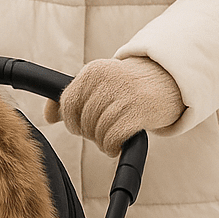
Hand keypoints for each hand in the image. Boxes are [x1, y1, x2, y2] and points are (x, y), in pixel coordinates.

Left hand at [44, 57, 183, 156]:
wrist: (171, 80)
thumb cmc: (128, 87)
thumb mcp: (98, 85)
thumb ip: (72, 98)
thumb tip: (47, 115)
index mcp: (93, 71)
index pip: (67, 104)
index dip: (73, 120)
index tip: (85, 122)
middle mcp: (107, 79)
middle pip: (81, 121)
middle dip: (89, 132)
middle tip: (103, 129)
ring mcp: (124, 94)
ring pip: (96, 132)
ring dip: (102, 141)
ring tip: (113, 135)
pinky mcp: (138, 110)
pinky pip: (111, 139)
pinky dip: (112, 147)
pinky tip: (118, 144)